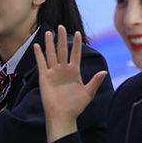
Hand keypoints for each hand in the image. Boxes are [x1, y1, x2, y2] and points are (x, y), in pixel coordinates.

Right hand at [34, 25, 107, 142]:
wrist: (63, 116)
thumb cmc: (76, 106)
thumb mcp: (88, 93)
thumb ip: (95, 81)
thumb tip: (104, 71)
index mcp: (74, 72)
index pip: (75, 54)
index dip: (76, 44)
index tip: (77, 33)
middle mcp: (63, 70)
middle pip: (62, 50)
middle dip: (62, 38)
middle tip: (61, 26)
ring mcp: (53, 73)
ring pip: (51, 54)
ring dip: (50, 43)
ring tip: (49, 32)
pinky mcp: (44, 77)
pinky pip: (41, 63)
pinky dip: (39, 54)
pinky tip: (37, 46)